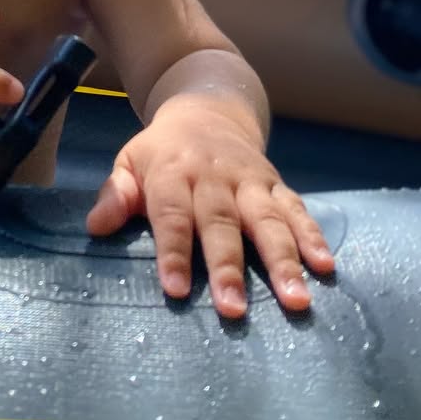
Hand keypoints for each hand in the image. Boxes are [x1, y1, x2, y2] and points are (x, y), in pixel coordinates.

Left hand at [85, 96, 335, 318]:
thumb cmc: (163, 152)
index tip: (175, 289)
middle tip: (234, 309)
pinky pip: (297, 210)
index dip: (173, 251)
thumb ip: (116, 194)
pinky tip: (325, 267)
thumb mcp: (130, 162)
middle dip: (228, 268)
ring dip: (283, 260)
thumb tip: (95, 226)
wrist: (208, 110)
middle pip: (221, 224)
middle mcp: (214, 178)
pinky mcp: (276, 184)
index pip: (171, 215)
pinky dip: (313, 236)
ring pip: (268, 220)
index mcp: (172, 174)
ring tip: (295, 299)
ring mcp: (250, 182)